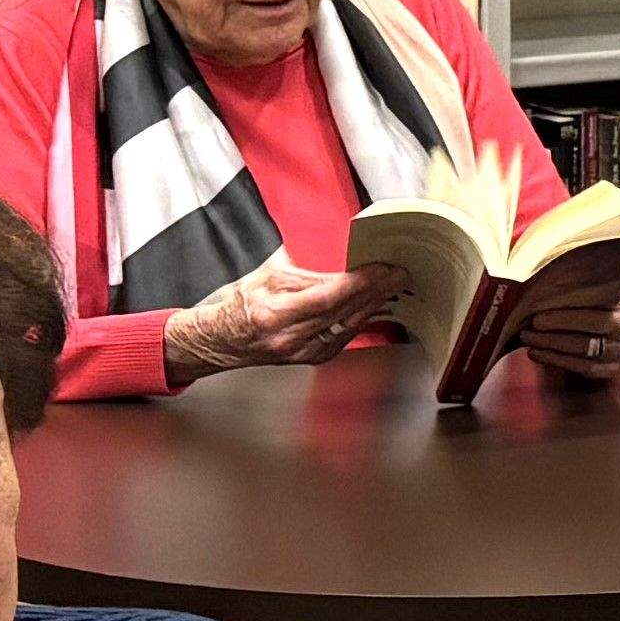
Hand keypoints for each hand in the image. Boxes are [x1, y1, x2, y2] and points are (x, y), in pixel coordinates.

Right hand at [167, 258, 394, 378]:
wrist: (219, 340)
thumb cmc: (239, 304)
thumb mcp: (265, 277)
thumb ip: (304, 273)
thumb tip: (340, 261)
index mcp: (275, 314)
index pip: (328, 297)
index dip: (359, 283)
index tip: (382, 269)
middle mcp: (290, 338)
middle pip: (344, 312)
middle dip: (376, 290)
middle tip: (400, 273)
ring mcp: (302, 353)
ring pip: (349, 325)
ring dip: (375, 304)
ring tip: (395, 285)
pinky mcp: (311, 359)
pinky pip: (344, 336)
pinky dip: (362, 319)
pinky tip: (376, 305)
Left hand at [518, 286, 619, 382]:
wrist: (604, 317)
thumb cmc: (588, 296)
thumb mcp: (587, 284)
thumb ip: (571, 287)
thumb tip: (539, 292)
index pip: (595, 310)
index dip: (565, 317)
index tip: (537, 317)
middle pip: (591, 333)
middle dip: (555, 334)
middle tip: (528, 329)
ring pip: (585, 353)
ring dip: (552, 348)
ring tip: (529, 340)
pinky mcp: (613, 368)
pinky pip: (584, 368)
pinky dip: (557, 361)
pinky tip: (538, 354)